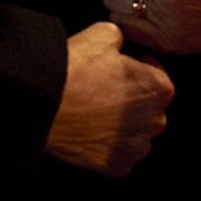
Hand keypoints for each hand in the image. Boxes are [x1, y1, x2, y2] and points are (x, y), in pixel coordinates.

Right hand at [44, 21, 172, 176]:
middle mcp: (154, 121)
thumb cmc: (73, 71)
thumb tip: (121, 40)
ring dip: (125, 124)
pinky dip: (111, 146)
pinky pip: (121, 155)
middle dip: (134, 98)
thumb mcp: (103, 33)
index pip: (158, 75)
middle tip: (107, 89)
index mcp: (158, 88)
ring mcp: (135, 147)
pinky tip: (93, 130)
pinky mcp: (116, 166)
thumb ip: (123, 36)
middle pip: (151, 107)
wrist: (42, 105)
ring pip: (138, 133)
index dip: (139, 67)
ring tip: (98, 111)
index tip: (123, 66)